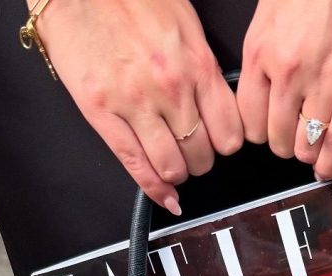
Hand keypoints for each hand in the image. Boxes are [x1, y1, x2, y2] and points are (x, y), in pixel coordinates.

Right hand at [34, 0, 243, 213]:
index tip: (220, 144)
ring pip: (172, 166)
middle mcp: (171, 88)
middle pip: (202, 154)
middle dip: (201, 161)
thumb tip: (214, 99)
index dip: (227, 145)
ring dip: (177, 173)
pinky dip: (153, 188)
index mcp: (197, 65)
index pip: (230, 131)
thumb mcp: (184, 23)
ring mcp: (135, 103)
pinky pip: (134, 163)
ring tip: (174, 166)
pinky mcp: (101, 111)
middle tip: (193, 155)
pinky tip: (164, 197)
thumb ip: (201, 65)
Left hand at [237, 0, 331, 179]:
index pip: (247, 116)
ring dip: (308, 151)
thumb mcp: (277, 7)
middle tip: (293, 138)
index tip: (266, 130)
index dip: (258, 128)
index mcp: (261, 49)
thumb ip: (269, 45)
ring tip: (313, 149)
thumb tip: (267, 76)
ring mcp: (323, 84)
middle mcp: (286, 72)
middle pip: (273, 136)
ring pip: (304, 144)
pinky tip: (329, 169)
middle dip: (282, 142)